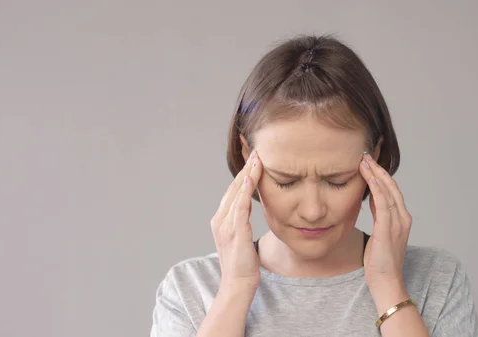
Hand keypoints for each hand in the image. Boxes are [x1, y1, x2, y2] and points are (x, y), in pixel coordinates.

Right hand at [210, 151, 262, 289]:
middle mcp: (220, 219)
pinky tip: (251, 179)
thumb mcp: (240, 238)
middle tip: (257, 151)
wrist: (237, 284)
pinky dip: (245, 191)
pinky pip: (240, 206)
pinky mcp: (235, 231)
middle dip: (246, 168)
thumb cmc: (242, 263)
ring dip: (247, 174)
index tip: (254, 159)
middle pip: (234, 187)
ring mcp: (226, 225)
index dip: (243, 173)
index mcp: (220, 219)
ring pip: (237, 193)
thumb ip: (240, 221)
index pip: (233, 190)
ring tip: (257, 159)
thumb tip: (246, 209)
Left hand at [359, 152, 411, 297]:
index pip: (391, 190)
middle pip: (391, 186)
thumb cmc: (380, 262)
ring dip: (375, 174)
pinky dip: (376, 187)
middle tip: (365, 155)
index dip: (380, 175)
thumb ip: (379, 216)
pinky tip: (368, 176)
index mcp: (401, 219)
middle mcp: (403, 217)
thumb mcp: (379, 234)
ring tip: (363, 161)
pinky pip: (383, 202)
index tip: (368, 163)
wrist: (386, 281)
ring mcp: (398, 222)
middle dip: (378, 169)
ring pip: (387, 190)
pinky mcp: (389, 228)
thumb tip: (371, 201)